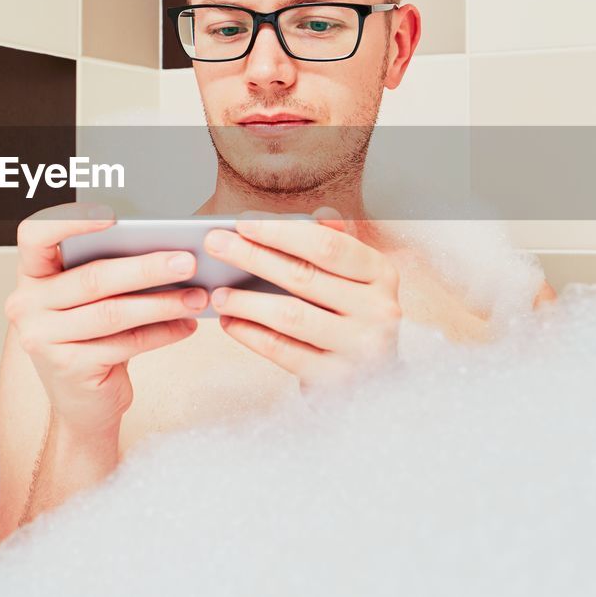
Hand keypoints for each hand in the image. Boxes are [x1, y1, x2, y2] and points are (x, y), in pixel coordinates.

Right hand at [5, 202, 206, 437]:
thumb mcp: (89, 302)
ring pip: (113, 312)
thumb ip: (109, 275)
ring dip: (163, 303)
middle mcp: (28, 305)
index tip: (113, 217)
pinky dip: (162, 333)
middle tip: (187, 261)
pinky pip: (125, 343)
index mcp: (32, 276)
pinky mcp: (69, 367)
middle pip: (93, 277)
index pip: (35, 235)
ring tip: (197, 296)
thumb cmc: (92, 340)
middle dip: (146, 268)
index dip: (70, 221)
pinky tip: (186, 325)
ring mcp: (43, 338)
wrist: (82, 404)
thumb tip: (168, 250)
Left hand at [204, 207, 401, 394]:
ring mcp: (360, 348)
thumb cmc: (353, 318)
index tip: (242, 223)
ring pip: (290, 315)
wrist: (374, 381)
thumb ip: (335, 246)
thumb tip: (319, 215)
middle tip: (214, 244)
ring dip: (247, 301)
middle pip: (303, 276)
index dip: (282, 233)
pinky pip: (284, 351)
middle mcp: (379, 309)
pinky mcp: (337, 380)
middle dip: (252, 256)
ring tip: (218, 293)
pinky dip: (251, 334)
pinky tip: (230, 322)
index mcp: (381, 274)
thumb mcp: (355, 279)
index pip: (327, 246)